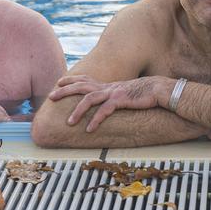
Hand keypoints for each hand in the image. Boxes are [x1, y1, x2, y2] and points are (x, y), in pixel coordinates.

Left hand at [49, 75, 163, 132]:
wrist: (159, 90)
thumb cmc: (144, 93)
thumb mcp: (126, 94)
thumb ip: (115, 97)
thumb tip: (109, 103)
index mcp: (108, 85)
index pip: (86, 80)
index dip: (72, 80)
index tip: (59, 82)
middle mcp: (108, 87)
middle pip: (81, 86)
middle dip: (65, 91)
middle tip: (51, 96)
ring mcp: (113, 92)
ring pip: (89, 99)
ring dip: (77, 111)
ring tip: (69, 122)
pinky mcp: (121, 100)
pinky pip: (104, 111)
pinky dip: (96, 120)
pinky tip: (89, 129)